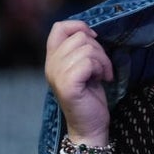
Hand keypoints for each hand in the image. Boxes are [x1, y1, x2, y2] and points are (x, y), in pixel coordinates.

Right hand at [45, 20, 114, 139]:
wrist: (89, 126)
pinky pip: (88, 62)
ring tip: (102, 74)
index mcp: (52, 59)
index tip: (94, 40)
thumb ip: (80, 50)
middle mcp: (51, 65)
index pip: (59, 27)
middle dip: (98, 49)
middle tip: (102, 68)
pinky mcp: (67, 84)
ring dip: (102, 60)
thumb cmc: (89, 97)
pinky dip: (101, 68)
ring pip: (87, 49)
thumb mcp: (83, 67)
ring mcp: (57, 75)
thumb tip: (90, 32)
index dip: (79, 26)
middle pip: (79, 37)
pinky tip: (103, 79)